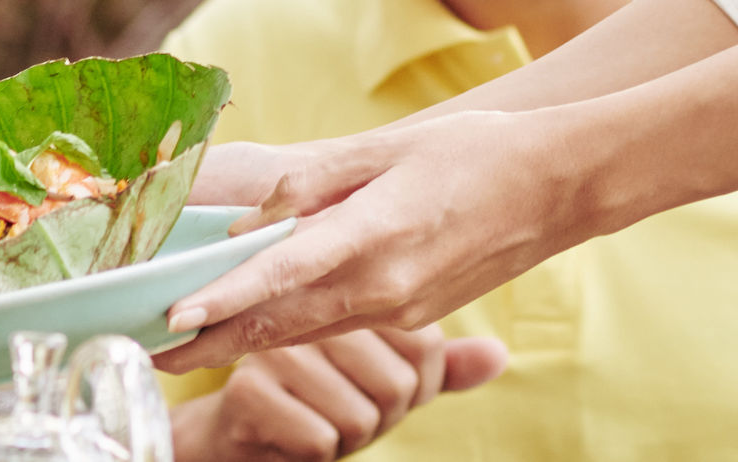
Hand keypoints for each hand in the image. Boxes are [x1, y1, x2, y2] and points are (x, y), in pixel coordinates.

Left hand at [153, 107, 601, 373]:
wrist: (563, 186)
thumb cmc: (477, 151)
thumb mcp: (388, 147)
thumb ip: (312, 179)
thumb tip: (250, 210)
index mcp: (378, 234)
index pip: (284, 274)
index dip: (224, 299)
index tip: (174, 318)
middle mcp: (385, 285)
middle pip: (278, 323)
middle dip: (209, 344)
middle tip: (145, 350)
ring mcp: (399, 307)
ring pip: (301, 331)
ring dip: (238, 343)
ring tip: (177, 345)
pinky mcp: (409, 312)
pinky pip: (331, 325)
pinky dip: (282, 329)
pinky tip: (246, 325)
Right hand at [171, 328, 506, 461]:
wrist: (237, 431)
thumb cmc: (320, 398)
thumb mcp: (384, 381)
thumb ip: (440, 369)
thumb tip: (500, 355)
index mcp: (350, 291)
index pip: (424, 349)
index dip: (412, 387)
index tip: (374, 386)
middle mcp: (313, 307)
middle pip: (397, 387)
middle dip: (378, 417)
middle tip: (339, 406)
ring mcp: (278, 345)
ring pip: (361, 417)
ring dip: (345, 438)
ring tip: (312, 415)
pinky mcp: (251, 387)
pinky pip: (324, 438)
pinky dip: (315, 452)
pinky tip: (290, 431)